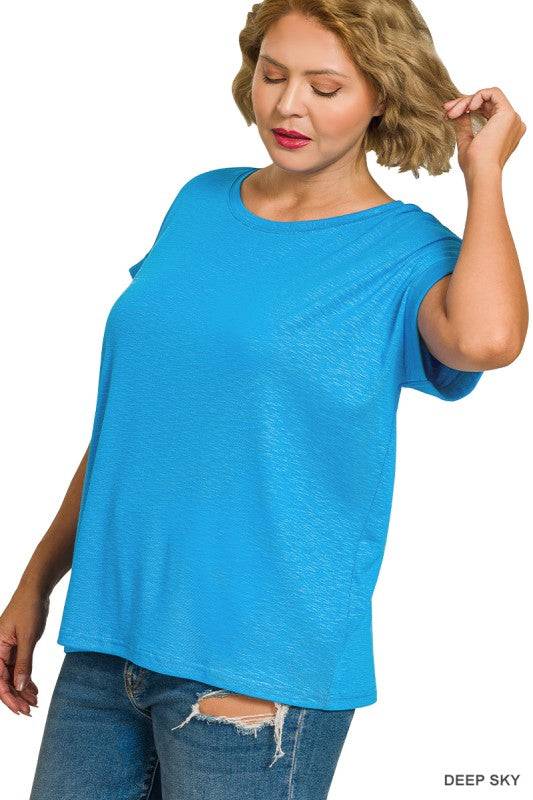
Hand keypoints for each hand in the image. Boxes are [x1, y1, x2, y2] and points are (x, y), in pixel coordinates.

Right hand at [0, 587, 48, 715]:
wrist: (35, 591)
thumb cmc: (28, 608)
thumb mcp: (28, 637)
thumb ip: (24, 662)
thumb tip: (20, 686)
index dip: (9, 697)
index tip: (21, 709)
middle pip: (4, 681)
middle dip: (16, 697)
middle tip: (30, 710)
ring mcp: (7, 650)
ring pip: (12, 676)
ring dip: (22, 690)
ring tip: (34, 702)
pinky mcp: (17, 647)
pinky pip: (18, 668)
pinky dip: (26, 679)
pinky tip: (34, 690)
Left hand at [443, 87, 525, 181]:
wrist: (481, 173)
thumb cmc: (474, 165)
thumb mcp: (466, 140)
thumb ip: (464, 124)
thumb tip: (457, 112)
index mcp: (504, 130)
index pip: (486, 110)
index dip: (466, 108)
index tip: (449, 113)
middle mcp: (511, 123)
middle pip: (486, 103)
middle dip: (463, 103)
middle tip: (446, 110)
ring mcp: (512, 118)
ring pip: (487, 97)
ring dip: (466, 101)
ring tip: (452, 113)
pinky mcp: (508, 114)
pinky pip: (493, 93)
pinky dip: (477, 96)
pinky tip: (467, 107)